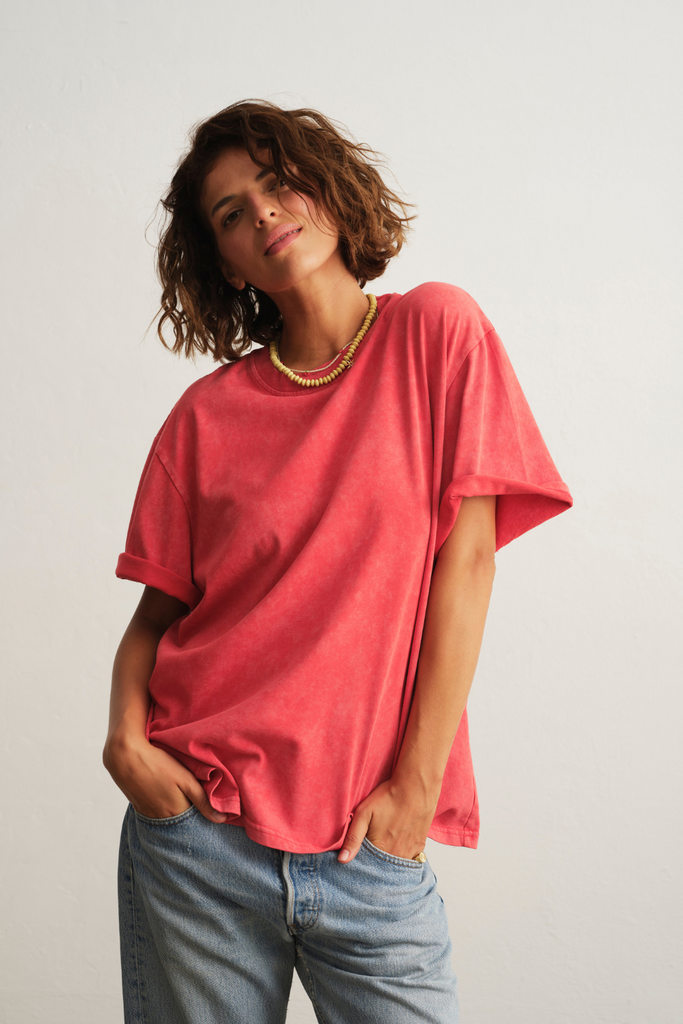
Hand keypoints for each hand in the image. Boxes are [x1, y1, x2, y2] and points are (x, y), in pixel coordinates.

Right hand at [103, 732, 226, 823]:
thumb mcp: (186, 779)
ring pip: (169, 818)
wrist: (125, 757)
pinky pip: (157, 813)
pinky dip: (164, 807)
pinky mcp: (139, 807)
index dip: (204, 815)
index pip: (195, 823)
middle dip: (192, 815)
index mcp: (176, 812)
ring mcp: (148, 814)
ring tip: (182, 796)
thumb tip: (222, 819)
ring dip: (177, 810)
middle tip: (199, 802)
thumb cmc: (158, 765)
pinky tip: (166, 794)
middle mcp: (161, 819)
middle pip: (182, 822)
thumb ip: (204, 800)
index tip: (212, 811)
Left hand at [337, 776, 438, 863]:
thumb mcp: (364, 813)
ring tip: (385, 843)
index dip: (361, 860)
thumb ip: (353, 838)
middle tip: (374, 842)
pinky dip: (402, 855)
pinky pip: (409, 858)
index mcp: (381, 850)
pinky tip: (398, 843)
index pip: (367, 866)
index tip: (359, 852)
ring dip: (388, 859)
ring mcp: (410, 852)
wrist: (416, 788)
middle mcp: (396, 856)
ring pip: (395, 864)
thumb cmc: (389, 798)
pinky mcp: (419, 846)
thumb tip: (342, 860)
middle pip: (381, 866)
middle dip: (375, 861)